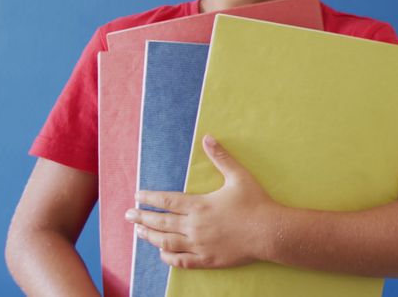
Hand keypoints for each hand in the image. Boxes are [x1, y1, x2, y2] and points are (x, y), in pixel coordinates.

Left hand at [125, 134, 282, 268]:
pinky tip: (161, 253)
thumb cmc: (255, 202)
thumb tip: (208, 137)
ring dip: (150, 237)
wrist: (270, 231)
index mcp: (200, 205)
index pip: (167, 201)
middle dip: (142, 218)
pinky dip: (168, 257)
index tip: (138, 196)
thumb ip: (221, 157)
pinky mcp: (207, 259)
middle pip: (161, 222)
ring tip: (139, 232)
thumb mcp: (239, 175)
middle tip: (128, 215)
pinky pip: (181, 261)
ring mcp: (199, 245)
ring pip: (166, 242)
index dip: (150, 198)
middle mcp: (195, 226)